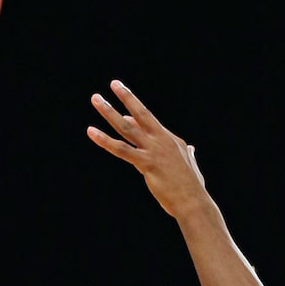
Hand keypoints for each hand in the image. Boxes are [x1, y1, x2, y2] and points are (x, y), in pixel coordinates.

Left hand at [87, 80, 207, 218]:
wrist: (193, 201)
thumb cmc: (191, 187)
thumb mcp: (191, 165)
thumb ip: (189, 154)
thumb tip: (191, 148)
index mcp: (171, 140)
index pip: (149, 122)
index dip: (135, 115)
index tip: (124, 110)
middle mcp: (161, 140)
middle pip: (140, 113)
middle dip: (126, 97)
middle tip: (114, 84)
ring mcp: (153, 150)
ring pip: (126, 126)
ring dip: (109, 111)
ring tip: (96, 99)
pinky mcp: (146, 163)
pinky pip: (121, 149)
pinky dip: (105, 140)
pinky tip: (91, 132)